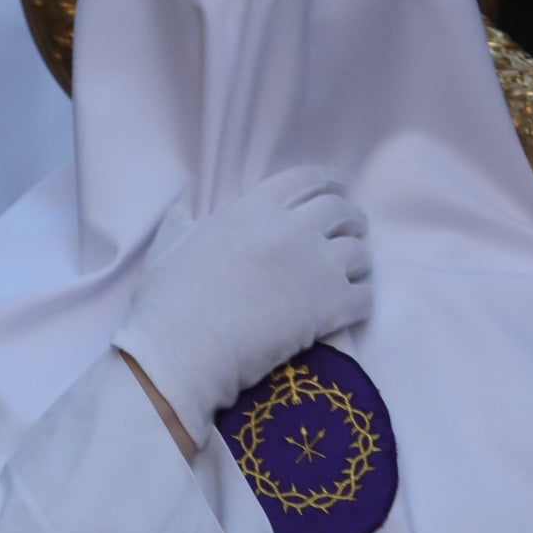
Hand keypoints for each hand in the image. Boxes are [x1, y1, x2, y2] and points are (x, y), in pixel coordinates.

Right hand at [115, 170, 371, 449]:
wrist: (182, 353)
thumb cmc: (168, 302)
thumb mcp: (170, 244)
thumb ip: (184, 216)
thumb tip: (188, 198)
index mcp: (252, 209)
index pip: (306, 179)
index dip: (328, 182)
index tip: (336, 189)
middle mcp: (290, 229)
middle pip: (339, 210)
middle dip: (350, 218)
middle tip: (351, 229)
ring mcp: (313, 267)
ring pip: (358, 252)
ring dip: (358, 259)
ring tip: (353, 269)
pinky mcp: (328, 308)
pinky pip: (364, 295)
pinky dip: (361, 298)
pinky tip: (351, 304)